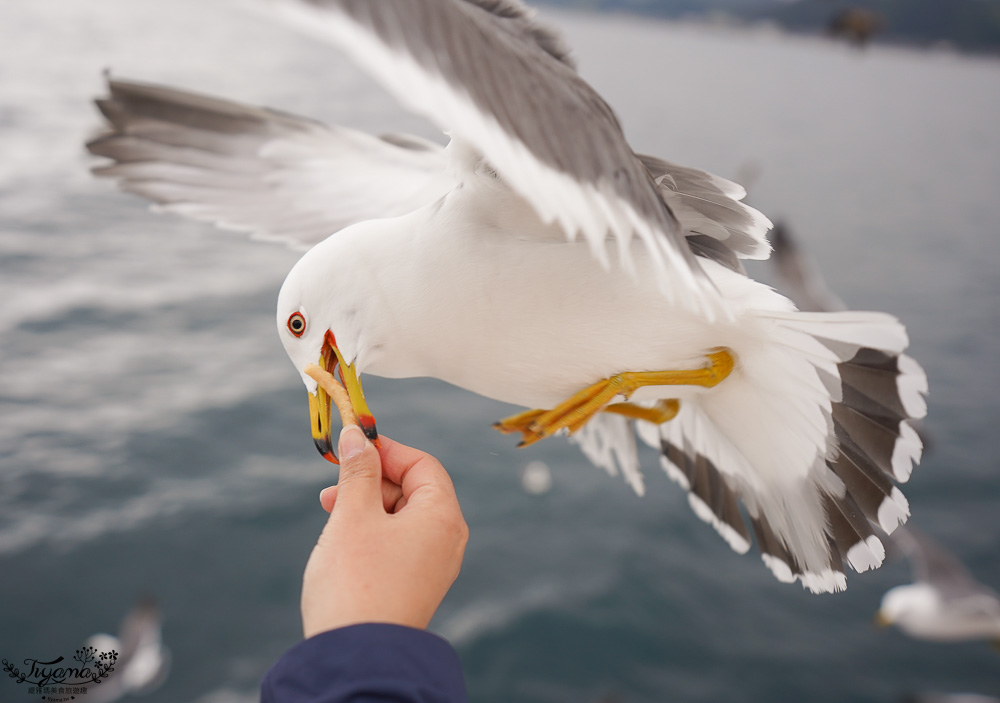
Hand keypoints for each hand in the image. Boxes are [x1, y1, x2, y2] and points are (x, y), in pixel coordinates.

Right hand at [301, 425, 468, 637]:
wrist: (357, 657)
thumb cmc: (356, 582)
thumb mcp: (353, 515)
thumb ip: (357, 472)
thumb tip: (357, 437)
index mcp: (442, 517)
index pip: (423, 464)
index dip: (387, 449)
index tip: (352, 444)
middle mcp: (446, 540)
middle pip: (414, 489)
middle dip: (372, 478)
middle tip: (333, 482)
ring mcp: (433, 566)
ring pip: (402, 516)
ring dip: (367, 504)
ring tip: (329, 509)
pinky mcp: (415, 586)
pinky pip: (399, 543)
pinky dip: (372, 530)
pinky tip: (342, 536)